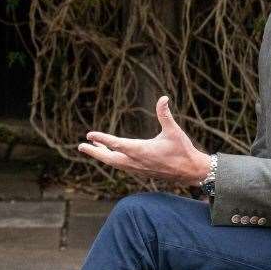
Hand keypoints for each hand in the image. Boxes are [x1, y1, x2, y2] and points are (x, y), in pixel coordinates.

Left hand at [78, 96, 210, 184]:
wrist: (190, 171)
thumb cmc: (182, 150)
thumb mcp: (173, 131)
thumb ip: (165, 114)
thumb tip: (163, 98)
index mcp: (141, 151)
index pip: (116, 144)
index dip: (102, 139)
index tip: (89, 135)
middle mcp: (136, 161)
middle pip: (108, 158)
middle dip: (94, 152)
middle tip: (80, 146)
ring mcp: (137, 168)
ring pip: (114, 163)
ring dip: (102, 155)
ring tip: (93, 145)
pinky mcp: (140, 171)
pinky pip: (120, 166)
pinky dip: (111, 159)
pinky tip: (109, 154)